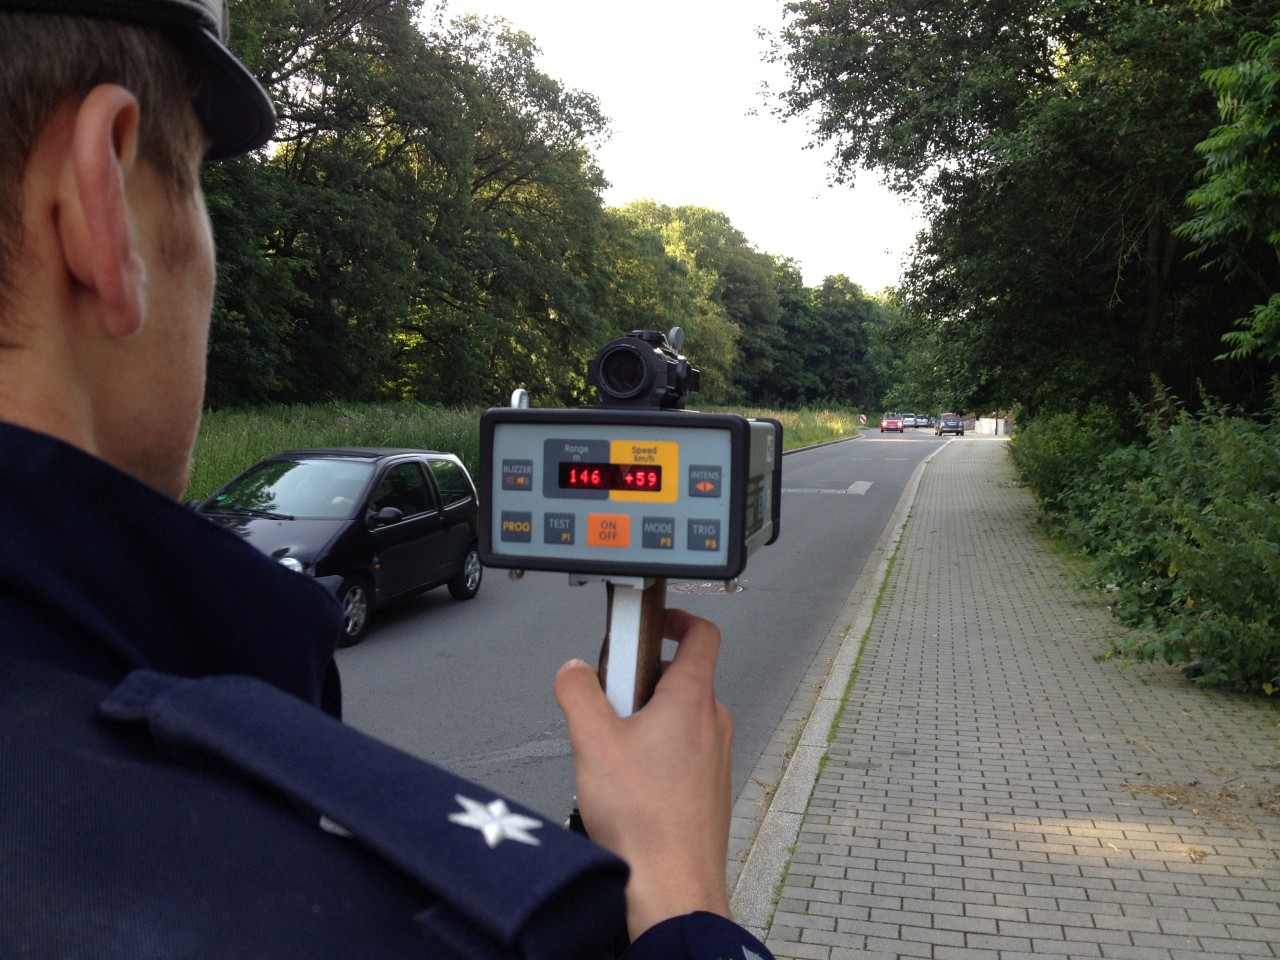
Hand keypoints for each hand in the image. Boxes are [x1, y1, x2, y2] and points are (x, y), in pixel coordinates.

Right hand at [554, 609, 733, 938]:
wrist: (672, 885)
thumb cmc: (644, 818)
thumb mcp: (592, 741)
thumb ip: (578, 693)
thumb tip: (573, 670)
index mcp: (693, 698)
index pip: (701, 633)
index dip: (676, 617)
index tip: (650, 620)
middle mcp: (713, 723)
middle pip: (681, 677)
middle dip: (641, 680)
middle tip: (609, 701)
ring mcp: (716, 758)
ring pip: (680, 719)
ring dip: (646, 721)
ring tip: (613, 752)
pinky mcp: (709, 789)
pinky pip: (683, 754)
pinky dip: (656, 754)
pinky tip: (627, 786)